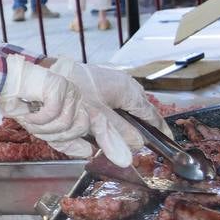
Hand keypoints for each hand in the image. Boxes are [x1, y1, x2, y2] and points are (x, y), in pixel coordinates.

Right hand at [0, 55, 137, 165]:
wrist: (5, 81)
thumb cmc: (23, 103)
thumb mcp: (45, 128)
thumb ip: (66, 140)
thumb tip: (88, 152)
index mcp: (77, 106)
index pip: (99, 126)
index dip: (112, 143)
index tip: (124, 161)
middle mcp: (78, 98)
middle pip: (86, 127)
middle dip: (73, 136)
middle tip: (64, 137)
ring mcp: (71, 92)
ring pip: (68, 124)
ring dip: (45, 127)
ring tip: (31, 119)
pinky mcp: (59, 87)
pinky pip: (54, 114)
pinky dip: (37, 118)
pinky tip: (29, 112)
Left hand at [46, 57, 171, 138]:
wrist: (52, 72)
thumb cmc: (75, 90)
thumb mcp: (97, 116)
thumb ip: (118, 133)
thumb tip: (137, 146)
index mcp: (129, 91)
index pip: (152, 115)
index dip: (159, 131)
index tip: (167, 142)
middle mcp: (126, 85)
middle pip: (140, 112)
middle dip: (141, 128)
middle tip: (141, 143)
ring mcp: (115, 82)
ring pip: (128, 107)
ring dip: (127, 121)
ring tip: (125, 135)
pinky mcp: (104, 83)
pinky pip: (116, 101)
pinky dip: (115, 113)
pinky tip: (108, 122)